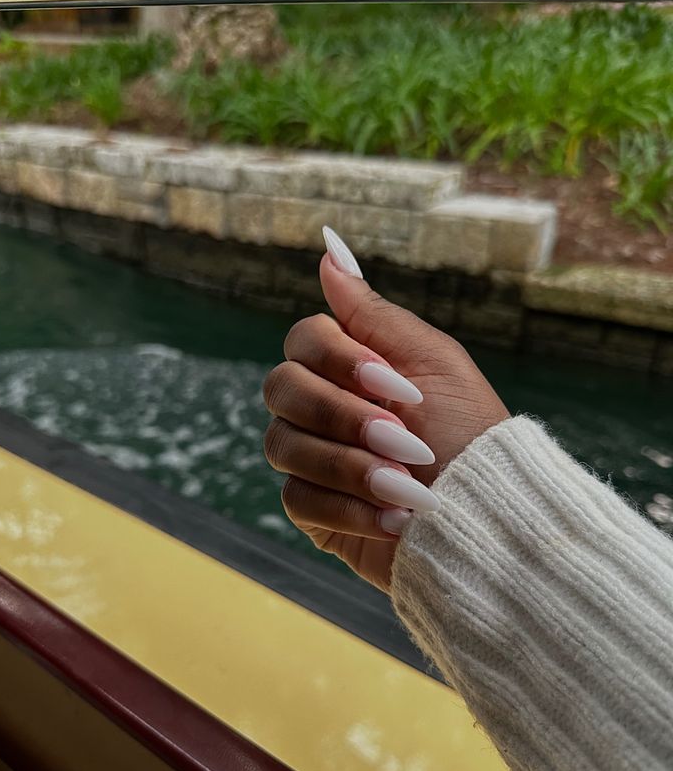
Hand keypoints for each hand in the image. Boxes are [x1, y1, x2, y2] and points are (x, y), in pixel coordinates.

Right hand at [263, 228, 508, 590]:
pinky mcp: (314, 510)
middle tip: (403, 441)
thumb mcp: (432, 362)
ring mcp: (313, 458)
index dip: (338, 360)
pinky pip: (295, 500)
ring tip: (408, 486)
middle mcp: (322, 407)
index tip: (393, 383)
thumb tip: (330, 252)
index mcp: (350, 366)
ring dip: (352, 467)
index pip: (303, 340)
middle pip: (281, 388)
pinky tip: (396, 518)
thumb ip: (373, 313)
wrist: (488, 515)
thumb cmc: (469, 433)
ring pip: (283, 445)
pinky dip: (350, 509)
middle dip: (344, 416)